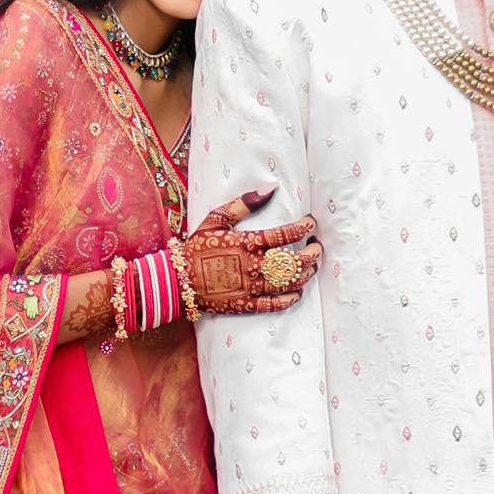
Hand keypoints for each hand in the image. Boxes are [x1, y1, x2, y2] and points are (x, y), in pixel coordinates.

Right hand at [185, 189, 320, 317]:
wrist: (176, 280)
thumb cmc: (196, 247)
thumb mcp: (215, 219)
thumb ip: (242, 204)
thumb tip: (270, 188)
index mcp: (247, 243)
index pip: (284, 234)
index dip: (303, 228)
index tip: (311, 224)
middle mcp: (252, 266)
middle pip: (293, 262)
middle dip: (312, 254)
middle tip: (317, 247)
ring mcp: (251, 287)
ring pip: (288, 283)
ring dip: (305, 274)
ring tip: (311, 267)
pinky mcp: (246, 304)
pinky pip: (274, 305)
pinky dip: (289, 299)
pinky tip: (297, 293)